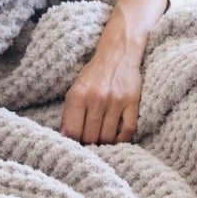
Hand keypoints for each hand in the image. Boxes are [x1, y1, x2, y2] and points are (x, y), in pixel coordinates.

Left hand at [58, 0, 167, 145]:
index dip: (73, 143)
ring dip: (105, 142)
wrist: (118, 53)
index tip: (76, 144)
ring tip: (102, 140)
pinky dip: (122, 140)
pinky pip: (128, 130)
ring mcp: (115, 101)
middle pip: (90, 137)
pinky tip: (117, 138)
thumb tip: (64, 136)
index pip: (72, 132)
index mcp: (78, 95)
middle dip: (89, 143)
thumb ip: (69, 113)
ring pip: (108, 137)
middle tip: (91, 142)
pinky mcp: (132, 102)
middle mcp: (96, 99)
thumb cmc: (94, 74)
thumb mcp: (75, 89)